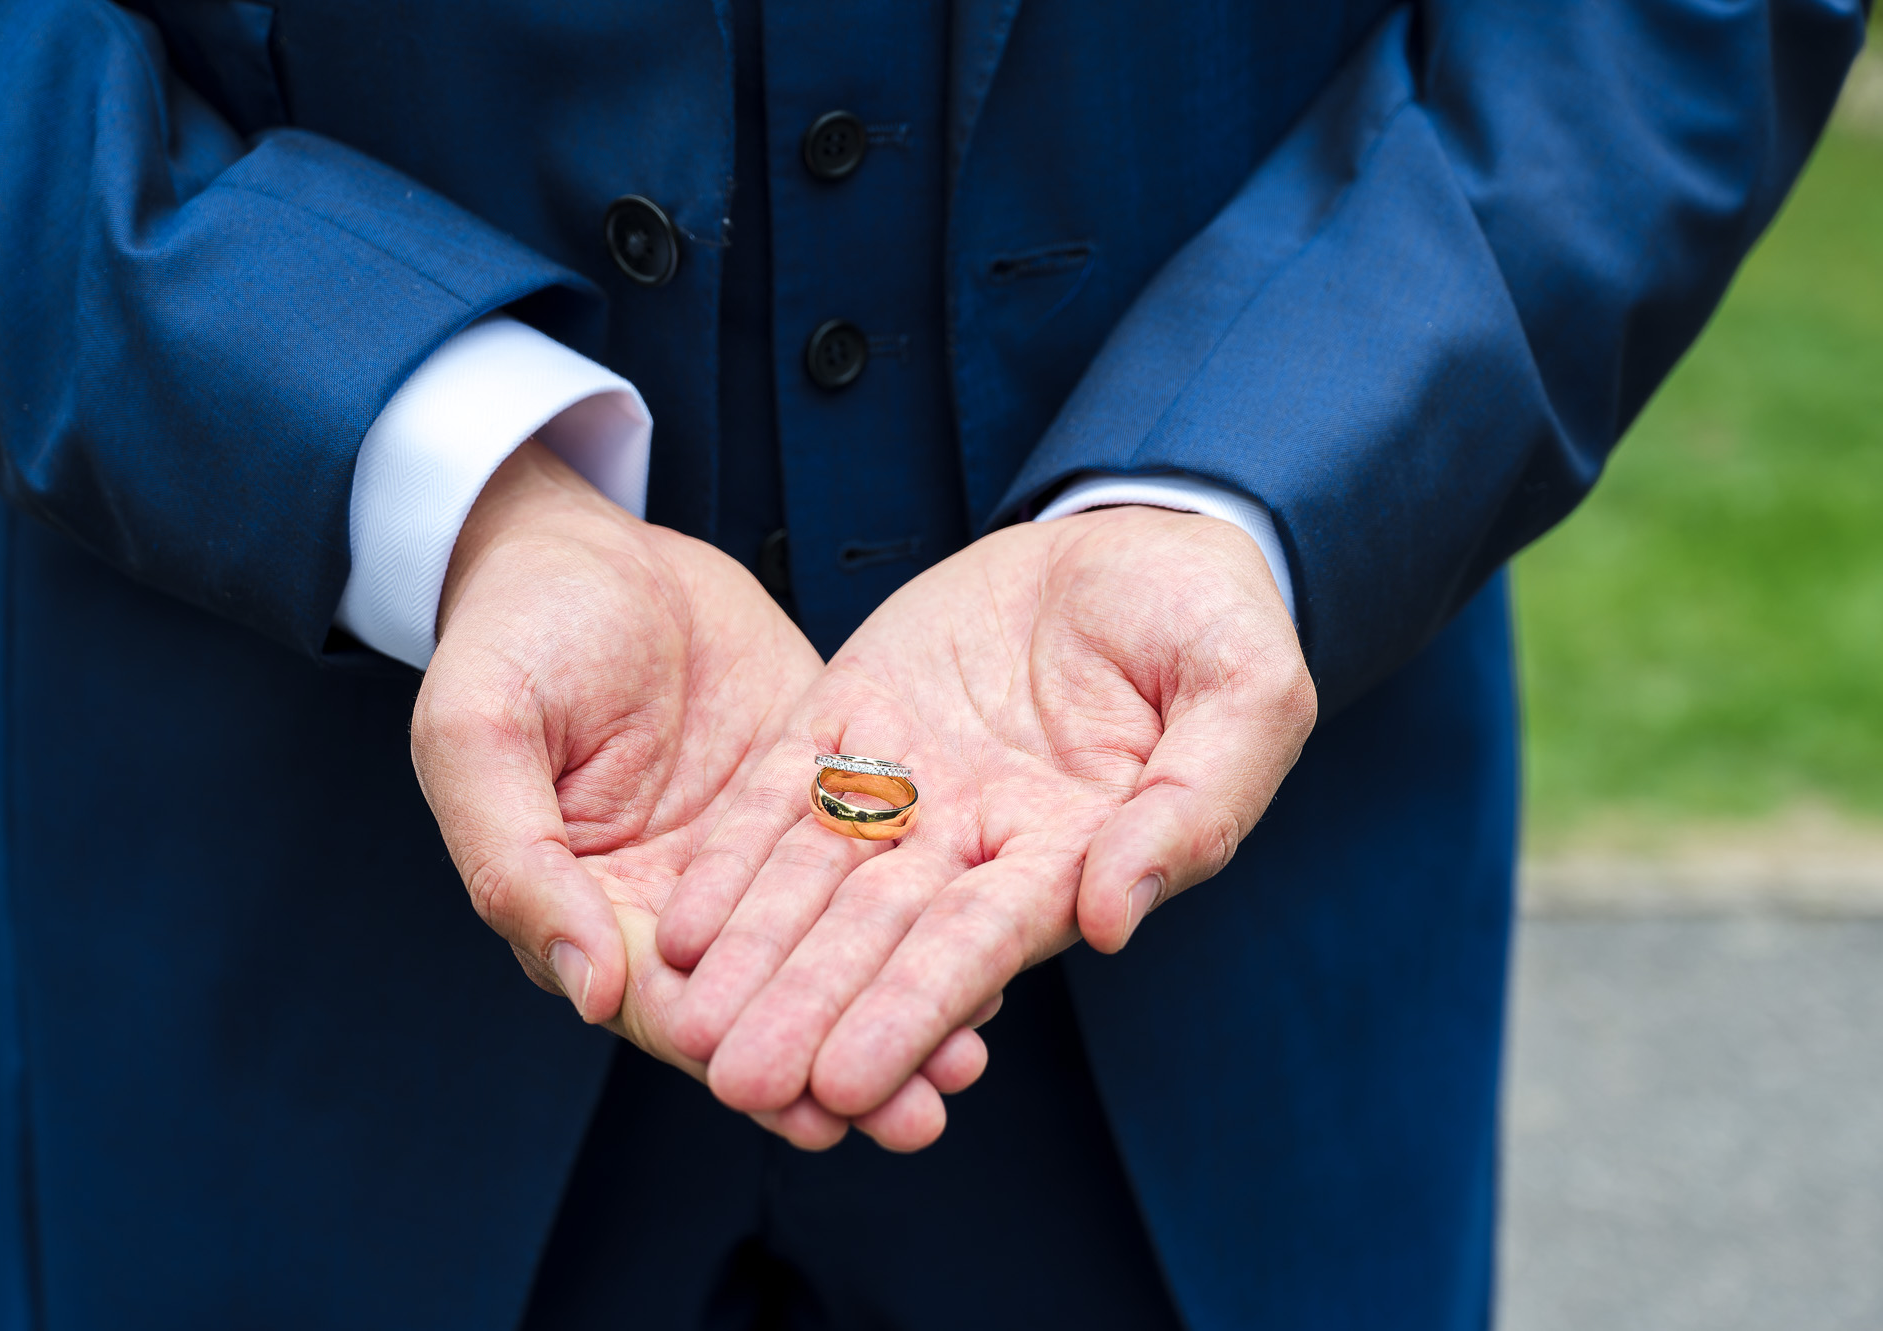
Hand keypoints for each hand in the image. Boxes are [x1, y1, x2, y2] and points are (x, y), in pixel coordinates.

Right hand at [408, 440, 984, 1150]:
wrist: (582, 542)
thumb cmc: (511, 631)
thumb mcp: (479, 732)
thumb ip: (517, 862)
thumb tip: (593, 993)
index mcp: (583, 906)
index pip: (665, 1009)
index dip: (741, 1061)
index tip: (820, 1116)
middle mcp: (671, 902)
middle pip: (762, 999)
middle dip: (840, 1063)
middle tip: (925, 1114)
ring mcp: (749, 852)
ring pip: (826, 945)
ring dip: (893, 1002)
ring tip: (972, 1056)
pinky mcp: (810, 790)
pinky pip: (869, 859)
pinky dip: (920, 906)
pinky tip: (988, 942)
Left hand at [656, 507, 1314, 1137]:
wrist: (1137, 536)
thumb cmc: (1212, 622)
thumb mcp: (1245, 697)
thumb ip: (1192, 808)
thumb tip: (1113, 919)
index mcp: (1070, 850)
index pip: (978, 946)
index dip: (911, 1011)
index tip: (847, 1080)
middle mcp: (975, 836)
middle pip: (876, 936)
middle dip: (806, 1007)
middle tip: (734, 1082)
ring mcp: (908, 779)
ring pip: (815, 880)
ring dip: (752, 952)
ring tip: (684, 1019)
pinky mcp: (855, 715)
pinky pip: (785, 792)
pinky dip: (734, 858)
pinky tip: (684, 922)